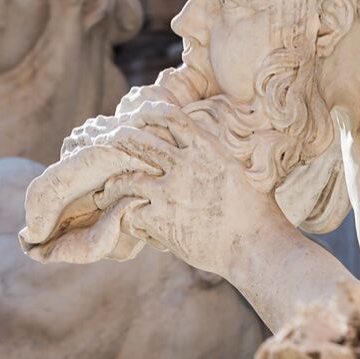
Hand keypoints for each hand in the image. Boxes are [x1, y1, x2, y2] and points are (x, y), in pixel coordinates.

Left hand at [93, 101, 286, 278]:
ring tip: (106, 191)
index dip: (150, 113)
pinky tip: (131, 222)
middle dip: (120, 140)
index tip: (138, 115)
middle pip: (140, 142)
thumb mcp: (234, 170)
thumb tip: (190, 147)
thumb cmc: (252, 211)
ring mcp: (171, 192)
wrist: (254, 246)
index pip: (171, 117)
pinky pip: (131, 213)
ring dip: (114, 186)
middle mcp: (186, 165)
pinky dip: (129, 218)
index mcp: (207, 148)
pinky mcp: (161, 220)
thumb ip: (208, 156)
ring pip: (127, 179)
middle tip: (107, 143)